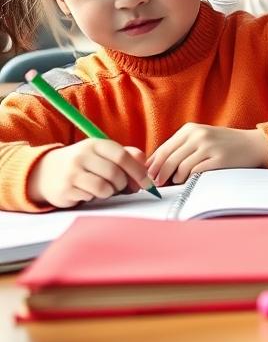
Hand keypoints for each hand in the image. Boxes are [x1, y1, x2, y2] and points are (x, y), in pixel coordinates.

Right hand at [28, 140, 151, 207]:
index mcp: (96, 144)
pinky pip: (91, 197)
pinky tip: (89, 192)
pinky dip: (95, 197)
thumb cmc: (84, 164)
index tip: (147, 184)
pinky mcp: (65, 189)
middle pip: (115, 174)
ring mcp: (72, 172)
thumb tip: (146, 169)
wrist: (46, 172)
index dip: (138, 172)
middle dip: (124, 185)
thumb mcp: (103, 154)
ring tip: (104, 189)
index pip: (123, 156)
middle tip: (122, 188)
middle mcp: (82, 156)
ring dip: (110, 192)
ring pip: (104, 188)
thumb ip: (127, 157)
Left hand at [147, 124, 267, 185]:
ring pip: (180, 166)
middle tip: (156, 184)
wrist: (254, 144)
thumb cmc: (225, 144)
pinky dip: (188, 179)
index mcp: (191, 129)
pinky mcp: (218, 159)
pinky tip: (188, 181)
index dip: (153, 164)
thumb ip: (181, 147)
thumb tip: (155, 165)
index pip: (163, 148)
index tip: (148, 175)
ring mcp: (209, 147)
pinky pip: (195, 172)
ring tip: (175, 182)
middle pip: (168, 158)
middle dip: (159, 174)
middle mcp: (198, 135)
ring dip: (174, 178)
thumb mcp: (202, 138)